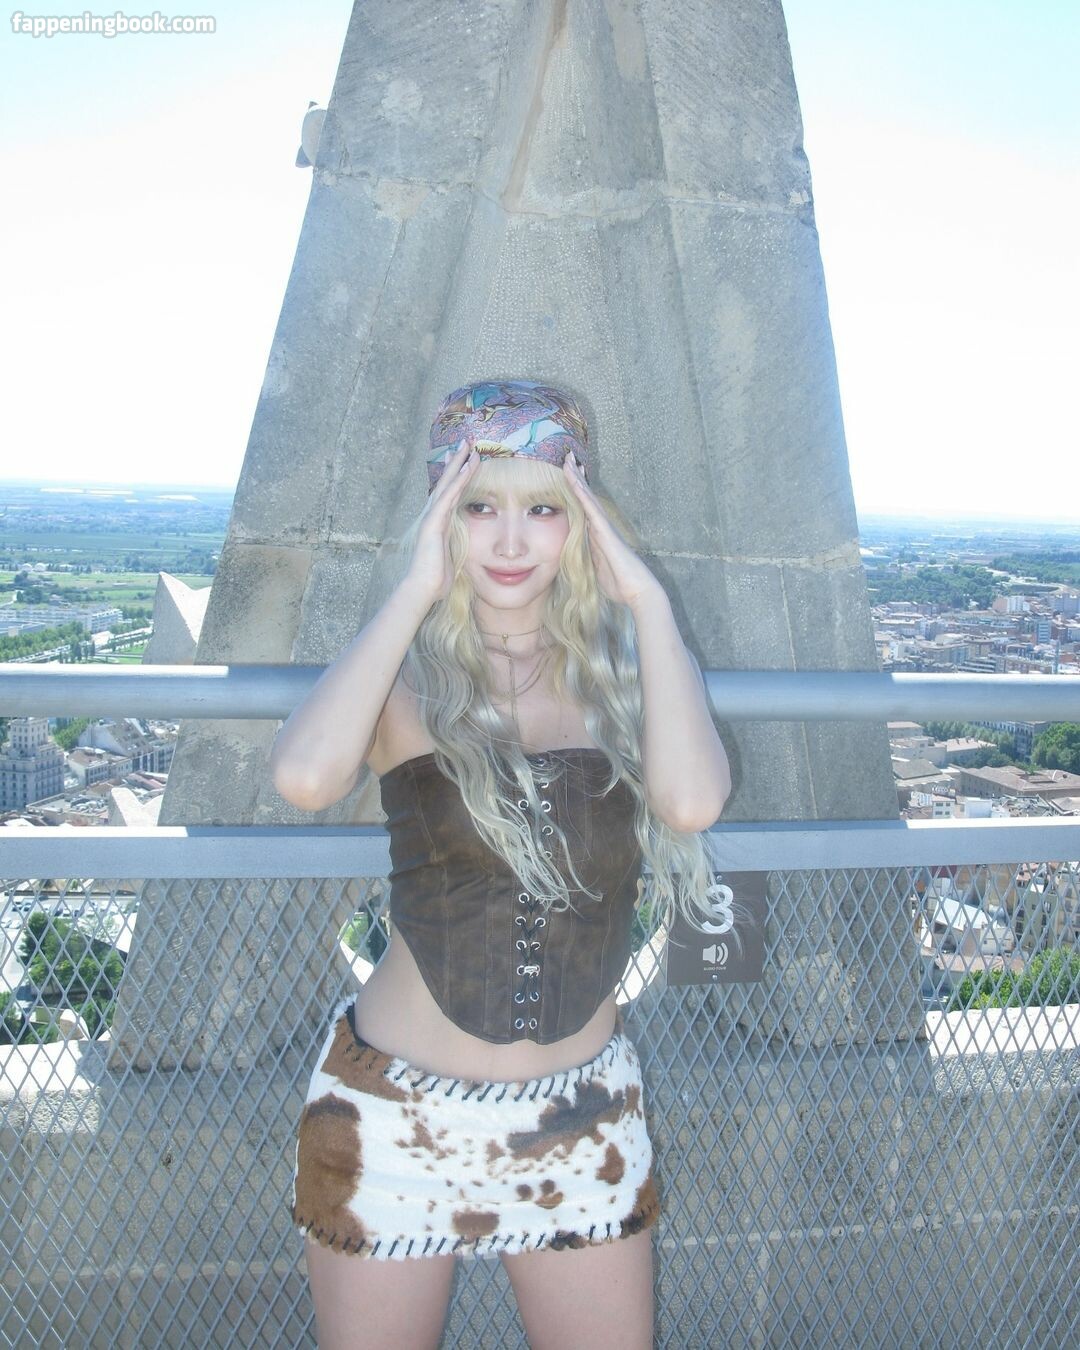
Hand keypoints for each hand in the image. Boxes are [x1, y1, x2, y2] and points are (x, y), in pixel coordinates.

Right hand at [403, 442, 479, 602]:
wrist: (423, 587)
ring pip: (447, 484)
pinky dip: (459, 481)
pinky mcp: (433, 522)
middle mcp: (433, 516)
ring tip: (470, 446)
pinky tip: (468, 467)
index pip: (449, 494)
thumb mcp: (451, 558)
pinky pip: (448, 496)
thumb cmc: (436, 579)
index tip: (465, 460)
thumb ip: (455, 547)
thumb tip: (463, 549)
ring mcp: (431, 517)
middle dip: (457, 462)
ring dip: (459, 464)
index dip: (457, 476)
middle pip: (446, 483)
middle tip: (466, 442)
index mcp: (439, 523)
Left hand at [561, 453, 664, 608]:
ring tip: (568, 459)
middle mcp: (601, 527)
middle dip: (577, 478)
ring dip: (577, 479)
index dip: (576, 493)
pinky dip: (580, 492)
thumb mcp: (598, 571)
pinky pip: (590, 507)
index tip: (568, 476)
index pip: (583, 510)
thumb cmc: (621, 586)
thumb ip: (591, 560)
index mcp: (598, 537)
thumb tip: (583, 559)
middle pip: (586, 498)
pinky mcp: (605, 531)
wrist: (638, 592)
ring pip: (587, 497)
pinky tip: (573, 479)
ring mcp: (604, 527)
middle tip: (568, 457)